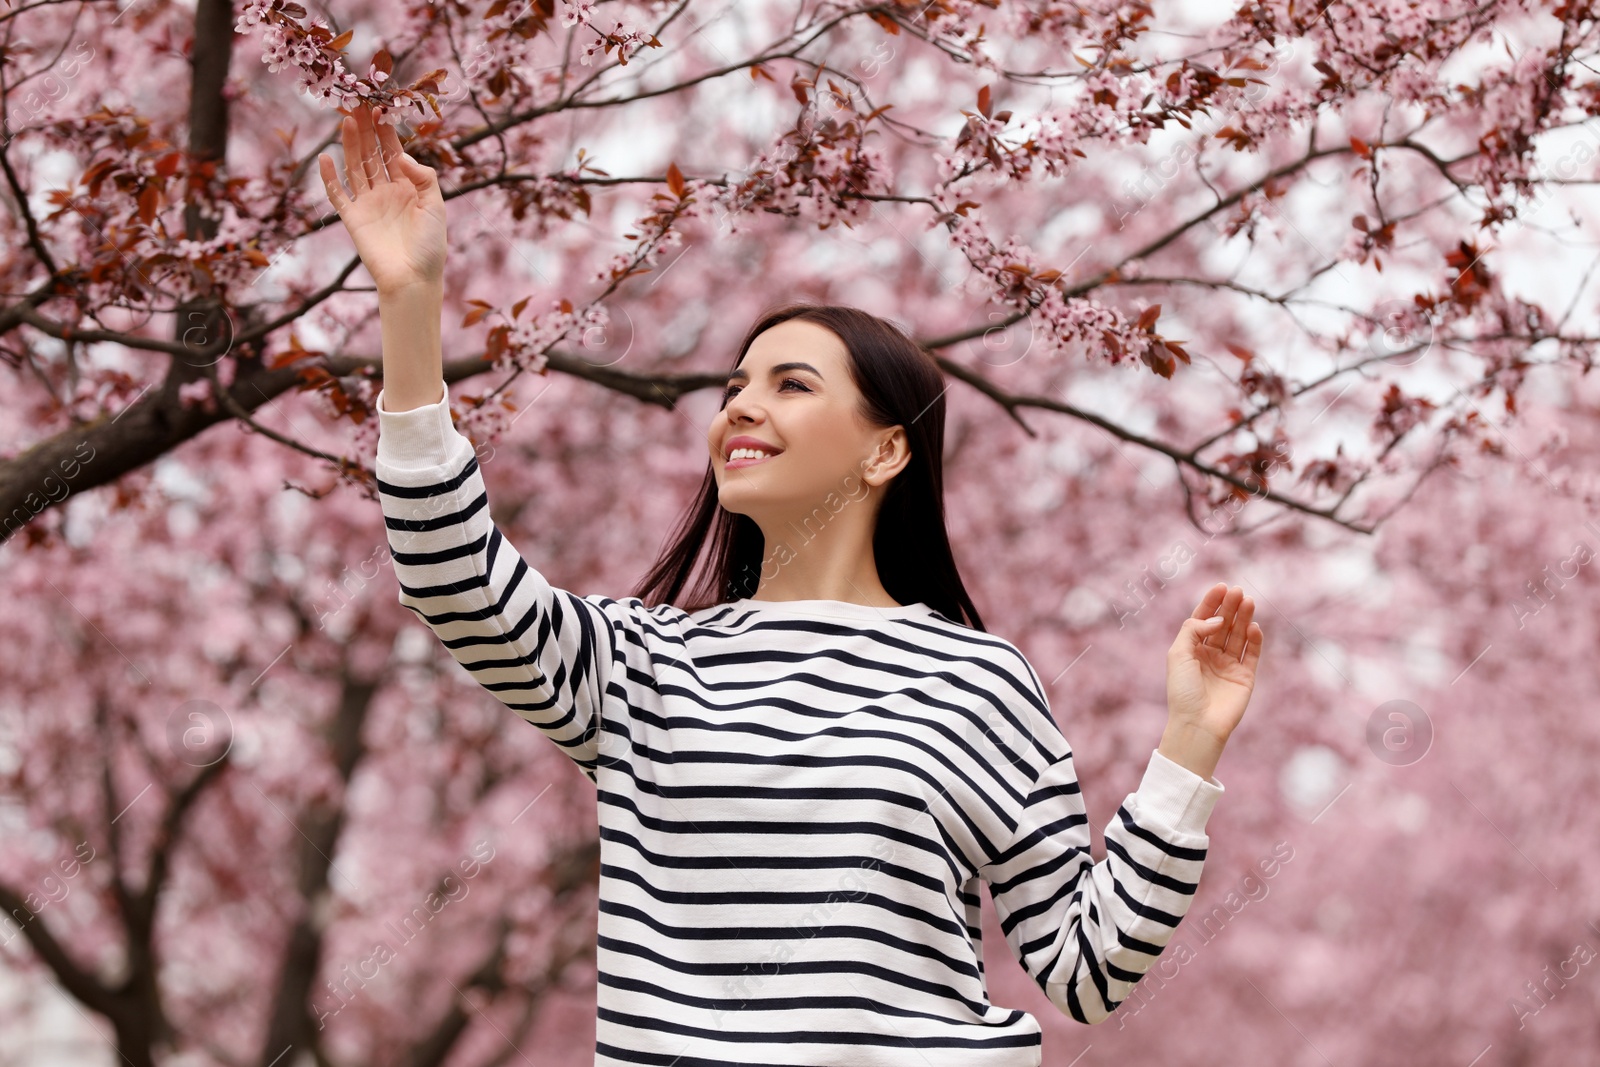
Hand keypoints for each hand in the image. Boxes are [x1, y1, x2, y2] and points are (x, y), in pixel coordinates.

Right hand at [317, 103, 447, 293]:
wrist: (413, 279)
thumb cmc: (430, 246)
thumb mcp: (435, 207)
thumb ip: (423, 178)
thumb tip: (401, 155)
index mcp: (408, 188)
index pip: (394, 153)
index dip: (386, 132)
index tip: (379, 108)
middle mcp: (386, 192)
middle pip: (372, 155)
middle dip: (366, 131)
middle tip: (358, 105)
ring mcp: (368, 204)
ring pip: (355, 168)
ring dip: (350, 146)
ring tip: (346, 121)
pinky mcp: (353, 219)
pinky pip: (338, 194)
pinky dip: (330, 177)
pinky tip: (325, 157)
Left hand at [1165, 583, 1263, 747]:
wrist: (1198, 724)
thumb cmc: (1182, 691)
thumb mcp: (1178, 654)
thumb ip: (1193, 630)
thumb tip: (1217, 620)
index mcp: (1192, 649)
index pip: (1204, 620)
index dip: (1212, 603)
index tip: (1222, 587)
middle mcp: (1211, 655)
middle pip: (1223, 624)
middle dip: (1230, 607)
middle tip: (1239, 591)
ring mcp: (1228, 665)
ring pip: (1238, 635)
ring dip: (1244, 618)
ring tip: (1249, 602)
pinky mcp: (1245, 677)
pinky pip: (1251, 654)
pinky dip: (1254, 639)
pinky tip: (1253, 627)